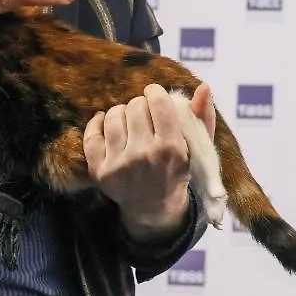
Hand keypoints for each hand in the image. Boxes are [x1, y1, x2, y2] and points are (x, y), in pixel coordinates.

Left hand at [83, 83, 215, 242]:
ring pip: (113, 115)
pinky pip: (91, 133)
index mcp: (171, 148)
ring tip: (128, 122)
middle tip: (144, 115)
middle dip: (140, 105)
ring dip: (121, 113)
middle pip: (135, 106)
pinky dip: (97, 123)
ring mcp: (119, 164)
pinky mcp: (100, 170)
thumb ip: (202, 117)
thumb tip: (203, 86)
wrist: (155, 208)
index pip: (158, 102)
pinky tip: (105, 121)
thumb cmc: (177, 171)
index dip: (155, 93)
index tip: (154, 96)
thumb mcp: (197, 149)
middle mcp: (144, 155)